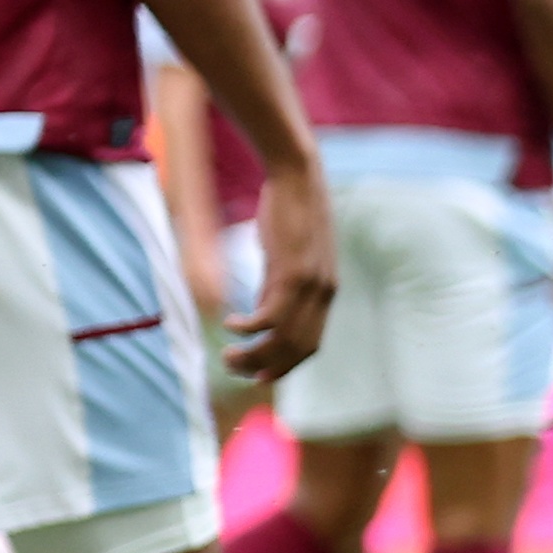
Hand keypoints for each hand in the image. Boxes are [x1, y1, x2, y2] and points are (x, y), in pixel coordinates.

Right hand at [226, 162, 337, 383]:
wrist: (298, 176)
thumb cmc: (288, 211)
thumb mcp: (286, 256)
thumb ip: (278, 285)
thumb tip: (261, 312)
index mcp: (325, 292)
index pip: (309, 345)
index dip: (284, 366)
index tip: (258, 376)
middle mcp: (324, 294)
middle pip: (296, 349)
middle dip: (264, 367)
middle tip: (233, 368)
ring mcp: (311, 285)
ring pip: (283, 339)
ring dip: (253, 355)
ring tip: (227, 356)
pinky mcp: (293, 273)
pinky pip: (269, 316)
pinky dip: (248, 328)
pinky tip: (230, 324)